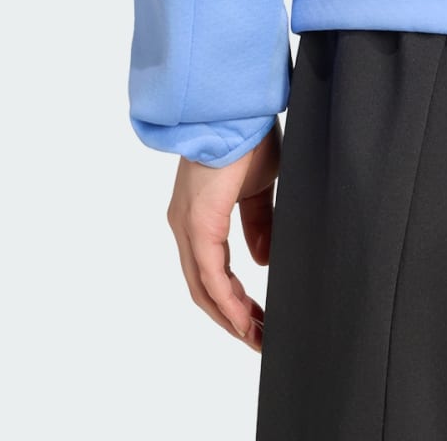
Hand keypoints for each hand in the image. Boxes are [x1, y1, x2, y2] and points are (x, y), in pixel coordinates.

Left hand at [166, 121, 280, 350]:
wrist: (238, 107)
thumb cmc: (247, 136)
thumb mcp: (258, 188)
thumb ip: (258, 224)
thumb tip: (261, 260)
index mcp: (198, 216)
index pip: (211, 270)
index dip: (233, 299)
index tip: (257, 319)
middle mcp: (185, 226)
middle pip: (203, 289)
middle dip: (232, 318)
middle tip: (260, 338)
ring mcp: (188, 227)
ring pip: (204, 289)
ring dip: (230, 317)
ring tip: (257, 337)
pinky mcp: (198, 225)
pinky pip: (212, 276)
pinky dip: (228, 302)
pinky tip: (246, 319)